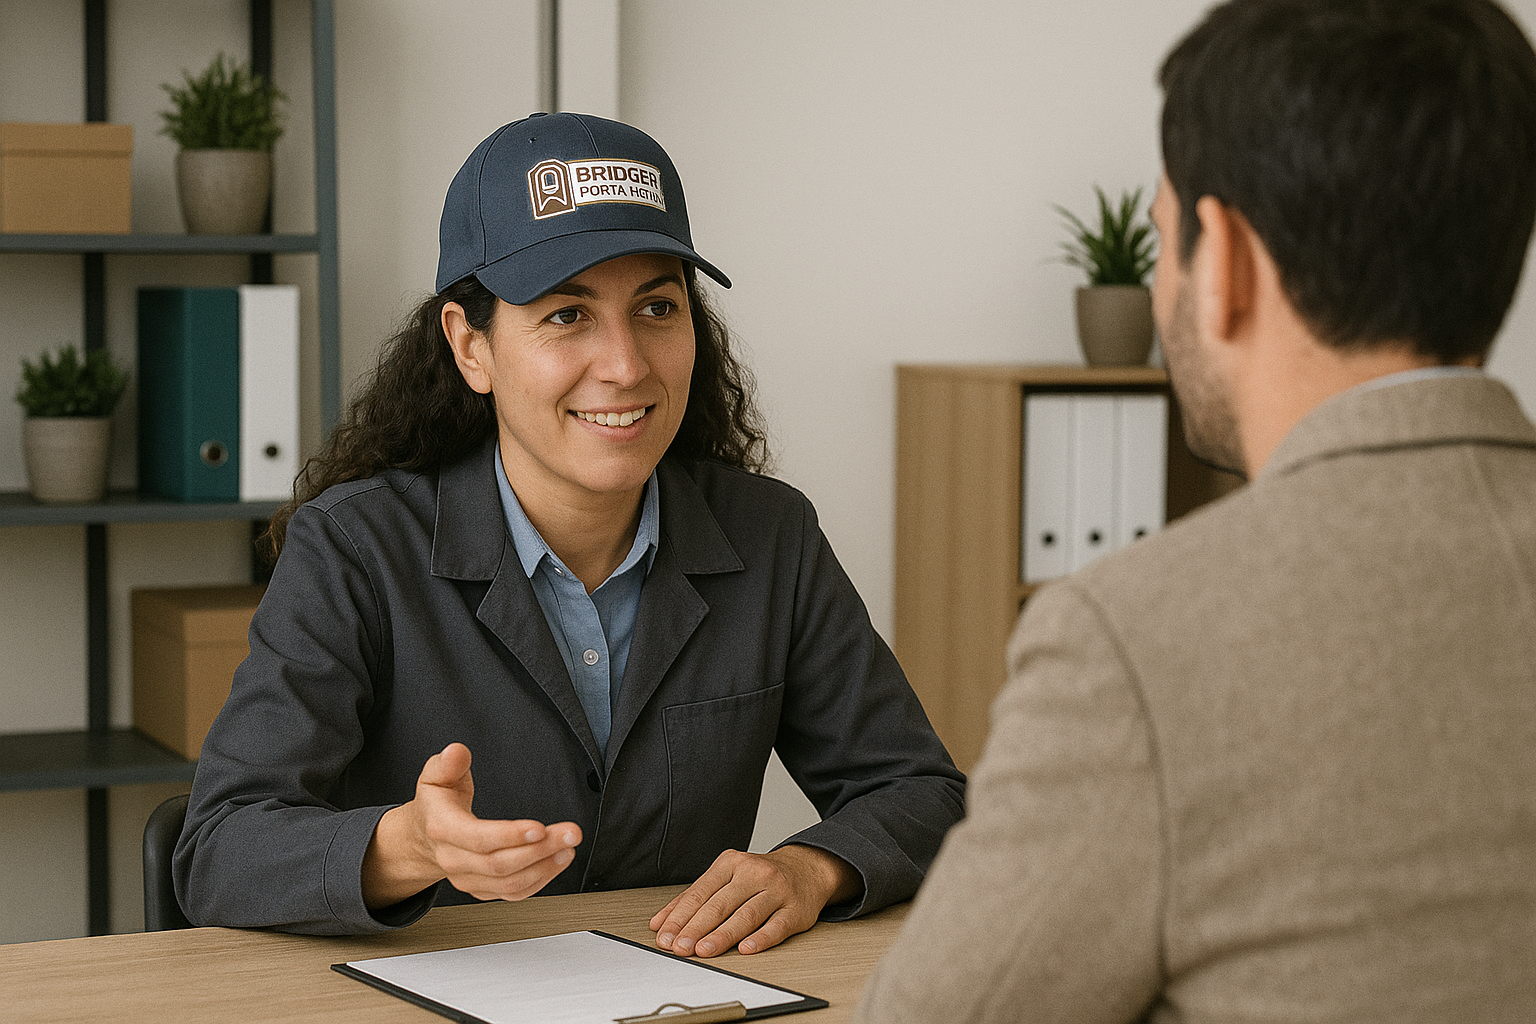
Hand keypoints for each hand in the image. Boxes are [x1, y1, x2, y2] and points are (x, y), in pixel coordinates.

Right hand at [362, 742, 582, 908]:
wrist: (424, 837)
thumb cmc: (436, 803)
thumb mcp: (435, 776)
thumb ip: (447, 763)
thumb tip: (456, 752)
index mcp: (443, 829)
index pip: (479, 839)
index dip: (510, 835)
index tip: (539, 828)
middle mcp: (454, 860)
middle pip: (500, 864)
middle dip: (540, 850)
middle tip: (570, 833)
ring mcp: (467, 878)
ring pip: (510, 883)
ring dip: (545, 867)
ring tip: (568, 848)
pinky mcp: (481, 888)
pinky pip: (513, 893)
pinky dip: (539, 881)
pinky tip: (557, 862)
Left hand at [648, 845, 861, 957]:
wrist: (807, 868)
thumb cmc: (760, 876)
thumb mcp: (726, 876)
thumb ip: (694, 898)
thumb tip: (661, 922)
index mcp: (732, 863)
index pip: (699, 892)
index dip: (680, 916)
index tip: (664, 936)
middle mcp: (754, 873)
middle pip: (720, 904)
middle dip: (696, 929)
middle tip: (680, 948)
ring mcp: (776, 891)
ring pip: (746, 915)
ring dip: (722, 935)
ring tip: (704, 951)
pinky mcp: (795, 910)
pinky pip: (776, 926)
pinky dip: (760, 939)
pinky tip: (746, 949)